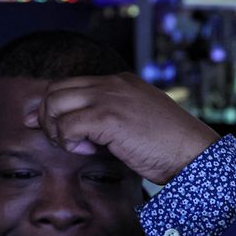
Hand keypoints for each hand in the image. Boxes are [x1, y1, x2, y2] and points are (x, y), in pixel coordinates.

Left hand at [23, 73, 220, 184]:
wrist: (193, 153)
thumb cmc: (168, 146)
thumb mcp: (135, 123)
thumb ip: (107, 121)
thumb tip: (71, 133)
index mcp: (119, 82)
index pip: (69, 83)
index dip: (50, 105)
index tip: (41, 124)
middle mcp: (112, 84)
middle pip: (55, 90)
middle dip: (48, 117)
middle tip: (61, 141)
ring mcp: (110, 98)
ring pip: (55, 103)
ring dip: (56, 129)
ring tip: (75, 146)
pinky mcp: (109, 118)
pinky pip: (66, 126)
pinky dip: (68, 141)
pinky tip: (86, 150)